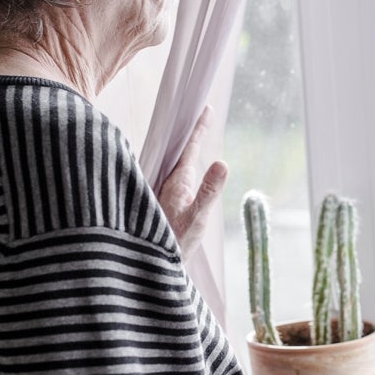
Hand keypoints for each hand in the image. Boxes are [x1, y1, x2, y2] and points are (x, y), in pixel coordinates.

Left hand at [157, 105, 227, 255]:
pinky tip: (182, 168)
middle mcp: (168, 182)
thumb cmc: (173, 244)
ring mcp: (165, 192)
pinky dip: (180, 164)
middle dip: (190, 132)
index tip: (205, 107)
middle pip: (180, 150)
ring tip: (191, 134)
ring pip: (174, 163)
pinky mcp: (163, 204)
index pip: (190, 147)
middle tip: (199, 112)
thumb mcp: (195, 218)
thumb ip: (208, 192)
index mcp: (177, 180)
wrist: (151, 267)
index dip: (199, 128)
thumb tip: (223, 162)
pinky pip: (172, 176)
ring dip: (183, 148)